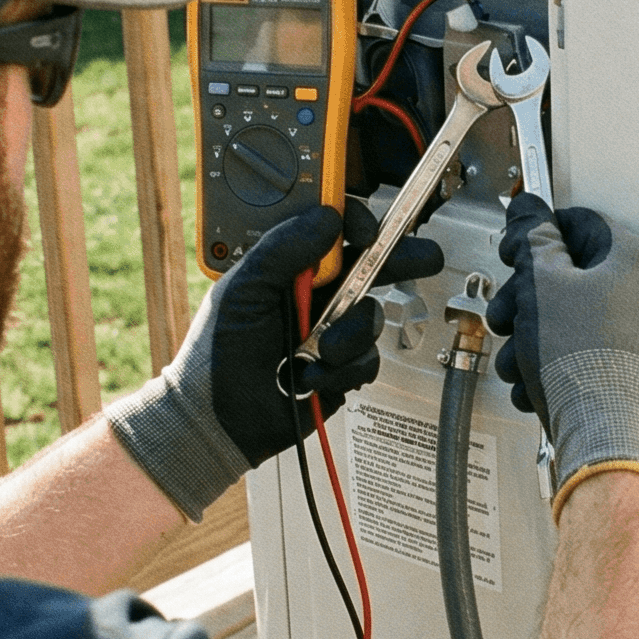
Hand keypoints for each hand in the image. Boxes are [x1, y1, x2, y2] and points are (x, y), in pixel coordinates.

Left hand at [105, 202, 440, 518]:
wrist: (217, 420)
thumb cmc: (216, 354)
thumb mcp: (243, 290)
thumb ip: (283, 249)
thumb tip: (325, 218)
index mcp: (288, 266)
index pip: (332, 230)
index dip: (355, 224)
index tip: (365, 231)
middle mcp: (314, 293)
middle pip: (369, 266)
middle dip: (398, 260)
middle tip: (422, 258)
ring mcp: (330, 330)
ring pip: (370, 316)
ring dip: (347, 336)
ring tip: (316, 351)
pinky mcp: (341, 366)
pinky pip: (366, 359)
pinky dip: (340, 370)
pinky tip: (310, 376)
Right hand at [487, 196, 638, 522]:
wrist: (609, 440)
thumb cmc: (585, 365)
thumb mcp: (542, 287)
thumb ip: (533, 240)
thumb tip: (529, 212)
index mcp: (636, 258)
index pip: (578, 224)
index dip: (536, 237)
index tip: (513, 255)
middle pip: (575, 277)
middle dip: (528, 299)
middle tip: (508, 317)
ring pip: (579, 320)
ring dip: (537, 337)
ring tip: (518, 363)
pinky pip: (593, 355)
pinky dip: (561, 365)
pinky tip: (537, 386)